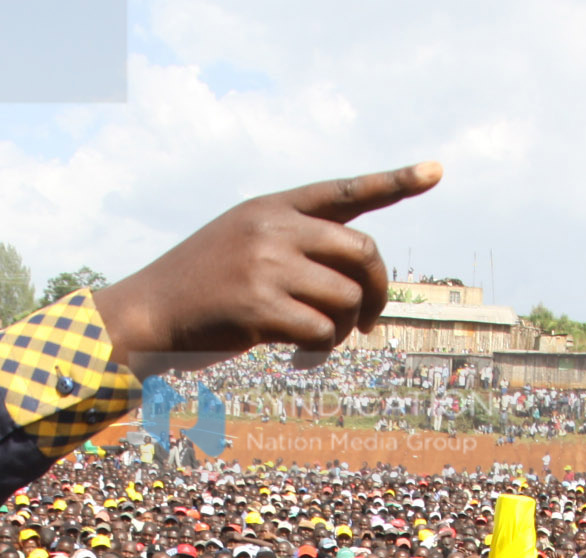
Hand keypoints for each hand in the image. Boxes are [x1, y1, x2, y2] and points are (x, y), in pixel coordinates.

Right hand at [93, 164, 441, 373]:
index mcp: (274, 207)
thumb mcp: (244, 243)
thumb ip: (294, 244)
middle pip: (364, 254)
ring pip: (346, 299)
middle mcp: (273, 227)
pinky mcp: (258, 306)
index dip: (395, 181)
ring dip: (345, 331)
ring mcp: (266, 264)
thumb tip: (357, 278)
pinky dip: (321, 352)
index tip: (437, 170)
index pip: (346, 191)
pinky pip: (322, 333)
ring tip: (319, 343)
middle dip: (378, 293)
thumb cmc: (202, 288)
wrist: (148, 312)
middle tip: (370, 322)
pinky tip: (299, 359)